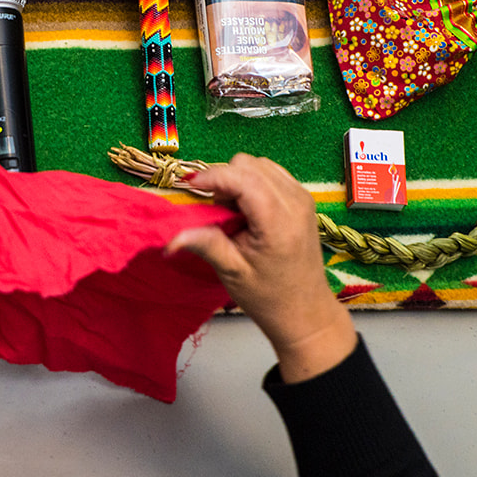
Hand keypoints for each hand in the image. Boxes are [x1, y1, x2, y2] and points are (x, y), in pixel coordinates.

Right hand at [166, 153, 355, 382]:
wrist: (305, 312)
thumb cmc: (270, 296)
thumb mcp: (232, 271)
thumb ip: (204, 243)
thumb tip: (171, 235)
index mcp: (279, 222)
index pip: (243, 178)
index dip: (212, 176)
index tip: (189, 186)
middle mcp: (295, 202)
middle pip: (248, 165)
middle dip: (224, 180)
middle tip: (216, 212)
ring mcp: (302, 196)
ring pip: (258, 164)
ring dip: (237, 180)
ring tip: (232, 213)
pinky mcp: (301, 196)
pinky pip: (269, 172)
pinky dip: (251, 182)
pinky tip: (246, 209)